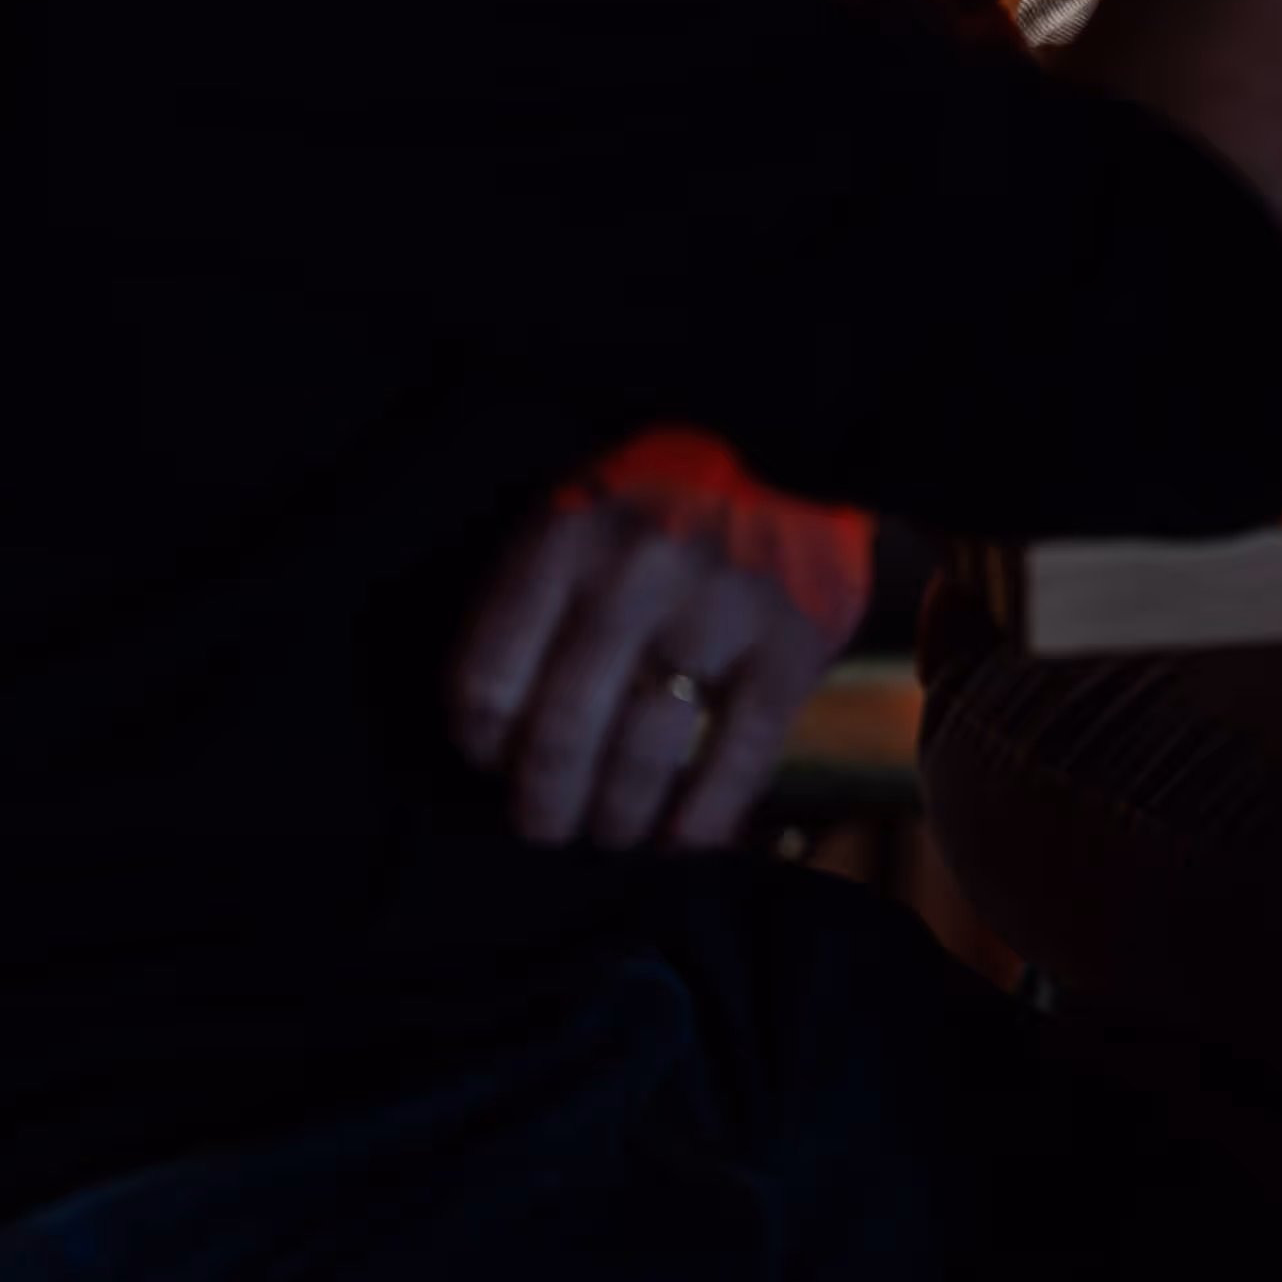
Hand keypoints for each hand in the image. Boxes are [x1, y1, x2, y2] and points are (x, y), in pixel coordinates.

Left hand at [450, 431, 871, 850]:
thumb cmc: (664, 497)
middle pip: (561, 730)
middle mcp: (640, 570)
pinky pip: (737, 756)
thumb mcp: (579, 512)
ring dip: (616, 817)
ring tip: (609, 833)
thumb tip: (495, 740)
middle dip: (545, 803)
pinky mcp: (792, 642)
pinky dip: (704, 816)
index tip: (494, 765)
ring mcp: (722, 606)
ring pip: (644, 751)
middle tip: (544, 829)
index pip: (489, 682)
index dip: (482, 745)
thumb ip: (534, 603)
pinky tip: (681, 840)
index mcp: (568, 538)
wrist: (799, 442)